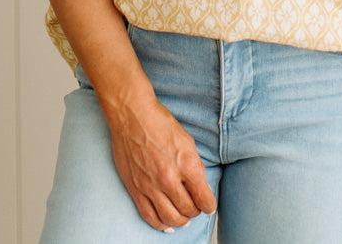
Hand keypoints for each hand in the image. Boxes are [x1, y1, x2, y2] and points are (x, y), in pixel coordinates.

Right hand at [106, 88, 217, 231]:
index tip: (209, 205)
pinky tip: (167, 224)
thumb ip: (195, 166)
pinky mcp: (135, 189)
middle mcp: (169, 179)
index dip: (209, 205)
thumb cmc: (160, 123)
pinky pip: (150, 216)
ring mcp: (150, 186)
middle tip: (196, 206)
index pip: (204, 199)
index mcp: (186, 165)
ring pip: (171, 218)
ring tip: (183, 215)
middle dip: (196, 211)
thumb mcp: (187, 141)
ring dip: (181, 220)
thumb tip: (200, 186)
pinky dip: (160, 225)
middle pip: (188, 210)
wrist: (132, 116)